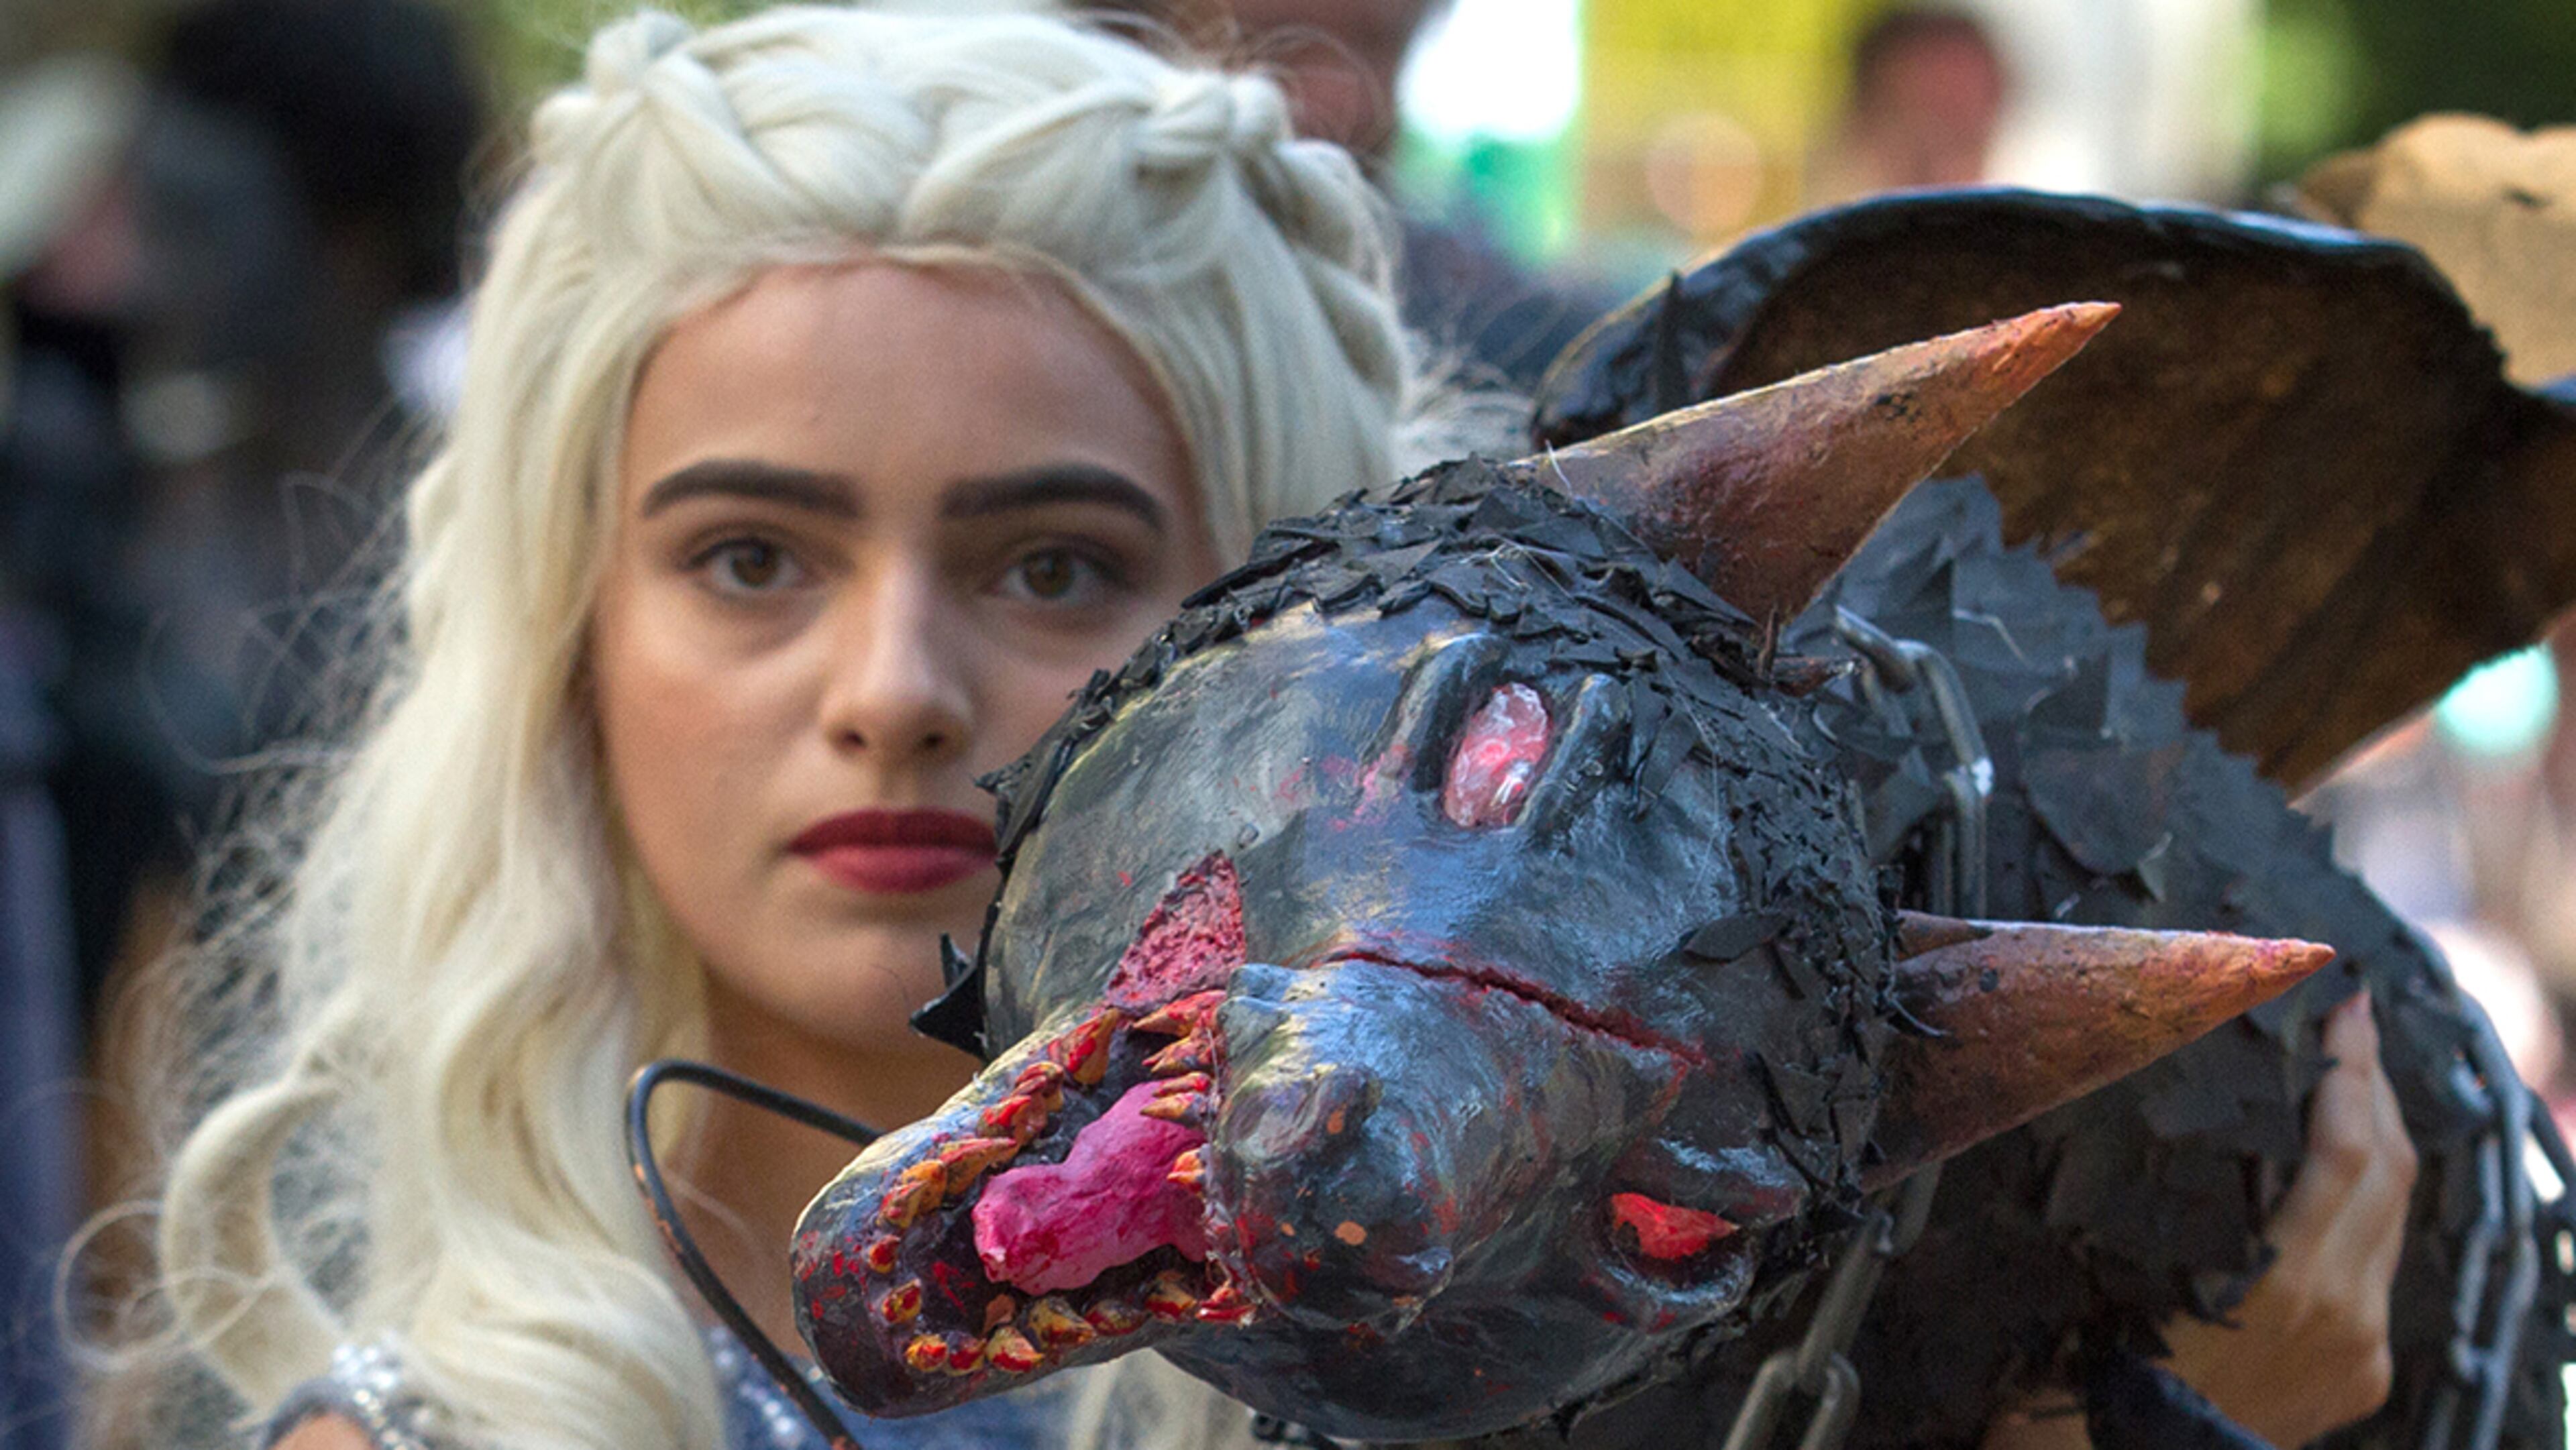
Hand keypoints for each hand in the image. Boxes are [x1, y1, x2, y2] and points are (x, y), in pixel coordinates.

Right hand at [1982, 992, 2417, 1449]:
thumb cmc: (2100, 1362)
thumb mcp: (2132, 1267)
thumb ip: (2186, 1197)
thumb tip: (2205, 1102)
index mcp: (2282, 1283)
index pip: (2346, 1152)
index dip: (2352, 1074)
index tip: (2342, 1013)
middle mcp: (2339, 1312)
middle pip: (2389, 1172)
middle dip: (2375, 1087)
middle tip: (2352, 1025)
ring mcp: (2361, 1344)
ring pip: (2395, 1216)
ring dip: (2378, 1140)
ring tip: (2349, 1081)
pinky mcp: (2366, 1367)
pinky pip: (2379, 1267)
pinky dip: (2368, 1208)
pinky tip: (2338, 1176)